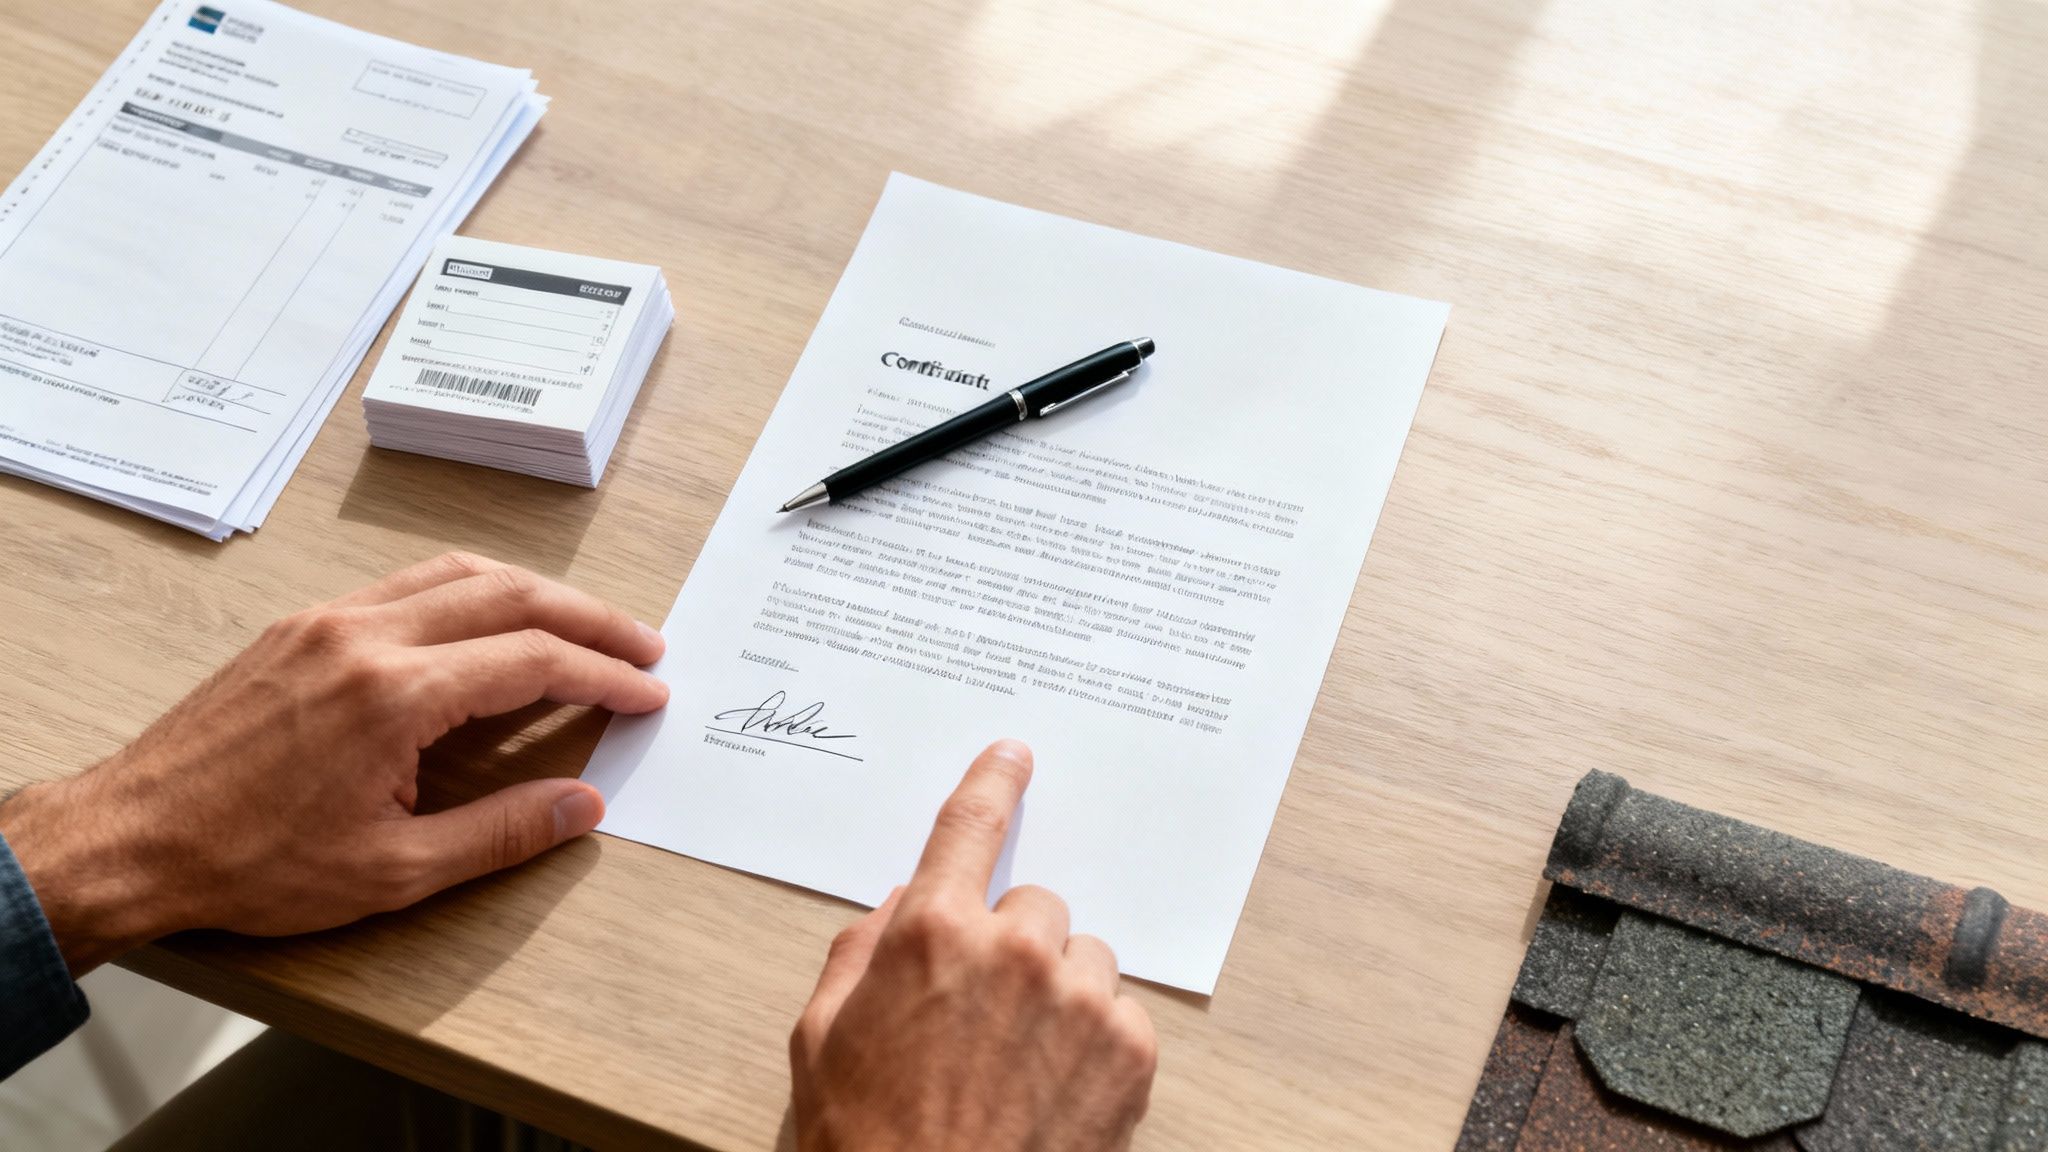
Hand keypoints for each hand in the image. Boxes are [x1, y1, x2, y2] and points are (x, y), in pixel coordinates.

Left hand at [0, 552, 666, 974]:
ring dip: (533, 593)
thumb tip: (583, 806)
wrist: (132, 839)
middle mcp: (364, 636)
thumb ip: (501, 833)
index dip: (604, 676)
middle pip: (510, 597)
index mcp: (394, 694)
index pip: (533, 661)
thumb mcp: (391, 871)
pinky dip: (470, 591)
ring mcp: (328, 622)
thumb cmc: (252, 864)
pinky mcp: (301, 626)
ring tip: (583, 625)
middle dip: (590, 619)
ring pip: (457, 575)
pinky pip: (406, 584)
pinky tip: (490, 621)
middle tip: (643, 648)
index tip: (648, 693)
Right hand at [790, 739, 1157, 1151]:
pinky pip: (1118, 1013)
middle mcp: (1016, 950)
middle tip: (980, 1018)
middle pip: (1032, 908)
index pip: (968, 826)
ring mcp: (1081, 999)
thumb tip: (903, 907)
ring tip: (1017, 1065)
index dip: (993, 783)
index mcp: (932, 934)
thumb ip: (862, 953)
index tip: (1014, 756)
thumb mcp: (821, 1040)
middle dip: (1010, 948)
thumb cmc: (867, 1142)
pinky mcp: (1131, 1050)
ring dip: (1058, 993)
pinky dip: (1093, 1042)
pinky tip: (1052, 1091)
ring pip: (1082, 959)